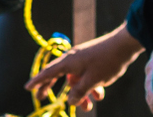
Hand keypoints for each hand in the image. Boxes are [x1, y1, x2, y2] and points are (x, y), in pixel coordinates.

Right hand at [25, 23, 146, 109]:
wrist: (125, 46)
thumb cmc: (107, 61)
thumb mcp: (92, 80)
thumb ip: (80, 91)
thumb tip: (70, 101)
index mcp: (69, 62)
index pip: (48, 72)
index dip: (37, 81)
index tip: (27, 88)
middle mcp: (73, 60)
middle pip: (58, 75)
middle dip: (51, 87)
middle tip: (41, 97)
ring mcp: (83, 60)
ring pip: (77, 80)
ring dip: (81, 93)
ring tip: (88, 106)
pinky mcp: (93, 62)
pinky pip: (87, 77)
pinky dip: (91, 86)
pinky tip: (100, 94)